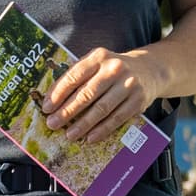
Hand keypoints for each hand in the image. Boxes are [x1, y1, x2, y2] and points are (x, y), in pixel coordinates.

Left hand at [43, 46, 158, 154]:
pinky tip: (90, 138)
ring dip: (83, 124)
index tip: (46, 108)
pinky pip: (117, 118)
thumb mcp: (97, 63)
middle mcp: (114, 68)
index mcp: (99, 57)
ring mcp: (128, 84)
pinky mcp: (138, 100)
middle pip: (87, 94)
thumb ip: (77, 76)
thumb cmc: (113, 69)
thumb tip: (52, 100)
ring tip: (69, 135)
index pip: (74, 76)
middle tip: (52, 124)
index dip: (58, 93)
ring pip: (101, 108)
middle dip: (67, 111)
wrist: (149, 69)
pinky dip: (102, 130)